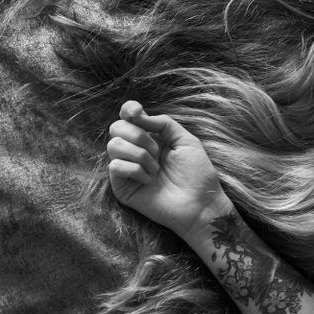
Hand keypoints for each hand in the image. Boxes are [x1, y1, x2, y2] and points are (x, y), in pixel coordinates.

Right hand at [106, 101, 231, 242]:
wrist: (200, 203)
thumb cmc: (197, 174)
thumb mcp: (186, 141)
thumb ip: (164, 123)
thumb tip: (139, 115)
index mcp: (152, 138)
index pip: (128, 117)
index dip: (128, 110)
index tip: (136, 112)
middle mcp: (136, 151)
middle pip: (116, 128)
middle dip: (137, 135)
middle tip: (156, 151)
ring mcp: (127, 169)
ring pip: (113, 145)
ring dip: (139, 154)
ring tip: (156, 169)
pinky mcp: (121, 187)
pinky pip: (115, 166)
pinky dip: (135, 170)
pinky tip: (149, 180)